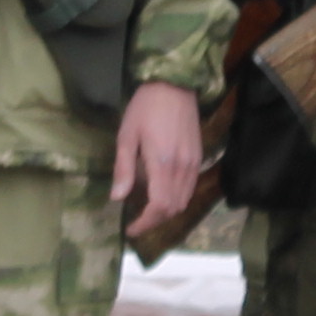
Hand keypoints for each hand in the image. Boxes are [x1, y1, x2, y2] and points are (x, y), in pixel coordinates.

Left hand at [106, 79, 208, 243]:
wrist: (174, 85)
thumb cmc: (145, 108)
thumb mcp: (127, 136)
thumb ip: (123, 169)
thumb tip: (117, 198)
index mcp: (162, 163)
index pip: (158, 206)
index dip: (145, 223)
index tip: (131, 229)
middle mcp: (182, 168)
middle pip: (172, 208)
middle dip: (154, 221)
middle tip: (136, 222)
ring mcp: (193, 163)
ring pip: (183, 201)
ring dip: (166, 212)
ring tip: (147, 212)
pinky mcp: (198, 157)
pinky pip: (190, 188)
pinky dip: (177, 199)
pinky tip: (162, 195)